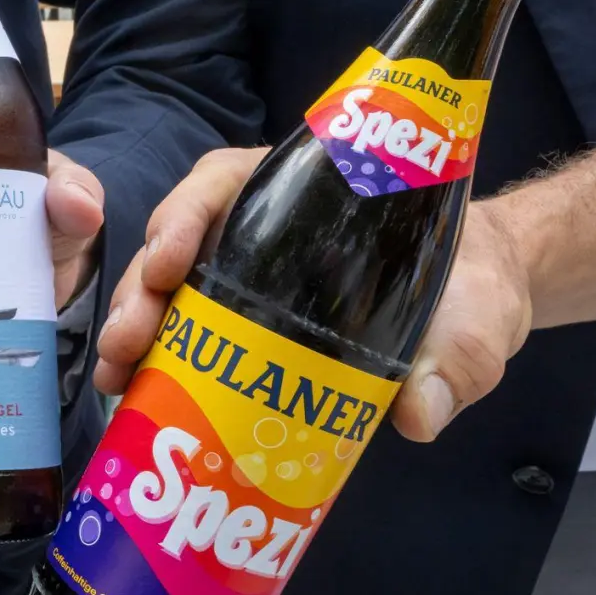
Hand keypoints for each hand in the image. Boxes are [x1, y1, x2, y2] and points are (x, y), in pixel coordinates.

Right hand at [94, 145, 531, 441]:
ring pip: (166, 289)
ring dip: (133, 330)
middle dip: (139, 290)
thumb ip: (460, 355)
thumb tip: (419, 412)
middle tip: (127, 344)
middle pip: (175, 242)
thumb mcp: (477, 315)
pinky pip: (182, 334)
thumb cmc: (471, 288)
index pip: (222, 182)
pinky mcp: (235, 326)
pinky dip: (153, 362)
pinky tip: (136, 397)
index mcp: (301, 195)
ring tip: (118, 379)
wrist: (476, 312)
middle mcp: (256, 230)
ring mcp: (239, 279)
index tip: (168, 260)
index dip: (183, 216)